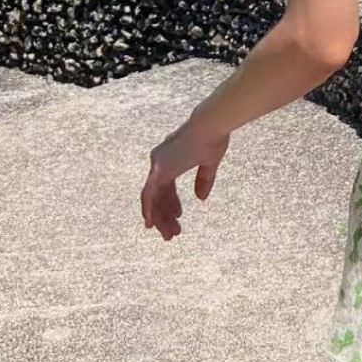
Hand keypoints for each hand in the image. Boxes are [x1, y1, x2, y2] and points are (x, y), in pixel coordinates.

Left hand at [140, 114, 228, 240]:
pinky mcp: (158, 169)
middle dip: (166, 215)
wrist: (209, 127)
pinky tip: (151, 223)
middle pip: (158, 195)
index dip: (172, 203)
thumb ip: (204, 180)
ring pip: (152, 198)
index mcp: (171, 159)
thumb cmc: (212, 138)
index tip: (179, 216)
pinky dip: (149, 209)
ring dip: (160, 217)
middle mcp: (160, 162)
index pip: (166, 187)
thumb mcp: (209, 164)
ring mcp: (157, 165)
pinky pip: (148, 194)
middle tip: (173, 233)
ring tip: (169, 235)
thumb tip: (200, 199)